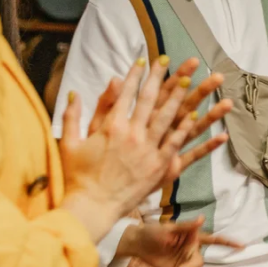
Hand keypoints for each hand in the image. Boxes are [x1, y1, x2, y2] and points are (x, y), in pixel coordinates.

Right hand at [60, 58, 228, 225]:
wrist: (92, 207)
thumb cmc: (77, 177)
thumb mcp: (69, 143)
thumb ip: (73, 116)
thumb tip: (74, 92)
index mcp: (111, 127)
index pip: (126, 94)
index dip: (135, 75)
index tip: (143, 59)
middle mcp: (132, 134)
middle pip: (150, 100)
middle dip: (160, 78)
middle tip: (171, 61)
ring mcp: (148, 151)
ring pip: (167, 117)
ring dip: (179, 97)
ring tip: (190, 81)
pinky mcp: (159, 167)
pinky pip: (177, 143)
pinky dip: (187, 128)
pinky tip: (198, 115)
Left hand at [118, 213, 242, 266]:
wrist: (138, 244)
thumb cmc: (153, 232)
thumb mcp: (169, 229)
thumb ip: (187, 227)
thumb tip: (202, 219)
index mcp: (193, 237)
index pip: (214, 239)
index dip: (228, 243)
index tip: (243, 246)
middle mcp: (192, 249)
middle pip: (199, 262)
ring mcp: (185, 261)